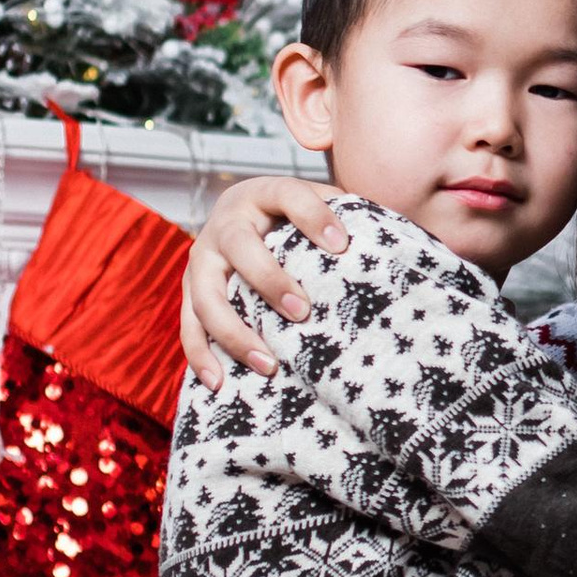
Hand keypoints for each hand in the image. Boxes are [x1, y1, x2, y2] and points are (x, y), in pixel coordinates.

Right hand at [181, 173, 346, 387]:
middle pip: (240, 246)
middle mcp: (226, 222)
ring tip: (269, 365)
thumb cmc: (296, 218)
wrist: (246, 215)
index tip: (341, 245)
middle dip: (269, 280)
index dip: (314, 217)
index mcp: (264, 193)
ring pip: (207, 295)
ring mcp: (203, 257)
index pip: (289, 196)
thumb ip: (346, 214)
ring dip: (235, 331)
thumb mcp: (318, 205)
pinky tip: (219, 382)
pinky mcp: (190, 290)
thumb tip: (388, 241)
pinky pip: (189, 325)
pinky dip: (201, 355)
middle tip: (302, 312)